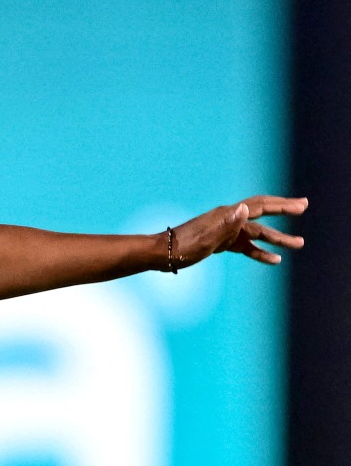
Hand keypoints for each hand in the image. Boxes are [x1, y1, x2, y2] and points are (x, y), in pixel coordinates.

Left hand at [171, 195, 307, 268]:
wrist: (161, 254)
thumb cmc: (181, 247)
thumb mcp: (206, 238)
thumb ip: (227, 224)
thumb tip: (244, 207)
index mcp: (226, 215)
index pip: (259, 206)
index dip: (281, 205)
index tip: (301, 206)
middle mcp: (227, 219)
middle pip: (261, 213)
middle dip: (283, 209)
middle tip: (304, 207)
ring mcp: (224, 231)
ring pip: (256, 233)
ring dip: (277, 238)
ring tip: (299, 244)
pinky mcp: (220, 243)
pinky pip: (245, 246)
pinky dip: (260, 251)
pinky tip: (274, 260)